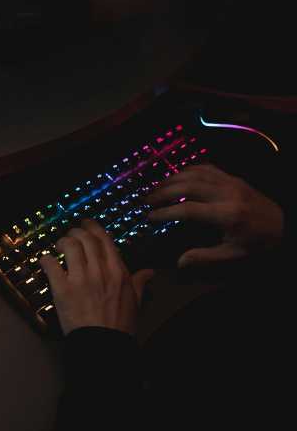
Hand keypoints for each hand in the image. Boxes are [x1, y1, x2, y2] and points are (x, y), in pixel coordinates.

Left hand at [40, 219, 153, 335]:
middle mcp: (100, 270)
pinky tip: (45, 261)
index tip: (85, 223)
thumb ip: (139, 283)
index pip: (104, 239)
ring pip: (69, 246)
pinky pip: (51, 265)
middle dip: (75, 232)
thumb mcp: (135, 302)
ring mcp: (80, 278)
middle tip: (70, 233)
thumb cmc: (120, 325)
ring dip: (62, 241)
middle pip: (85, 238)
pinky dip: (46, 260)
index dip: (92, 227)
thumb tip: (149, 272)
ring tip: (58, 245)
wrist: (104, 344)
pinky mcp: (63, 289)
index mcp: (118, 271)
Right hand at [146, 164, 283, 267]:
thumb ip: (205, 257)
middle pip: (188, 186)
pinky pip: (206, 168)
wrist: (285, 225)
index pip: (188, 209)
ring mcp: (230, 182)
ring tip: (157, 188)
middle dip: (163, 192)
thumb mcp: (233, 254)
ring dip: (172, 179)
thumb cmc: (258, 242)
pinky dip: (188, 171)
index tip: (150, 218)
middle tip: (147, 200)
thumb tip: (180, 262)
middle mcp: (227, 194)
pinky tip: (177, 178)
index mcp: (227, 215)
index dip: (166, 212)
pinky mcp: (233, 177)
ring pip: (195, 173)